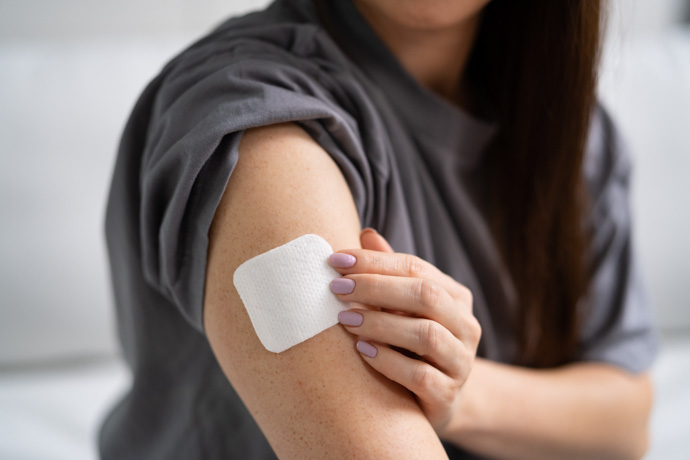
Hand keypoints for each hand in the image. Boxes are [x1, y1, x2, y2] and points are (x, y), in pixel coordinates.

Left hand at [328, 228, 480, 435]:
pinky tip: (362, 351)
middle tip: (336, 288)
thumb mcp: (402, 307)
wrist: (436, 400)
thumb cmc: (411, 344)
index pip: (415, 268)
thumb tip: (366, 234)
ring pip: (426, 334)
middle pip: (426, 295)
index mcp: (455, 296)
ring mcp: (460, 362)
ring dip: (380, 324)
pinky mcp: (448, 395)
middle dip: (376, 287)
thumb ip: (388, 273)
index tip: (335, 261)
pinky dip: (388, 361)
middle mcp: (465, 325)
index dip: (374, 262)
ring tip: (345, 320)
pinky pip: (420, 375)